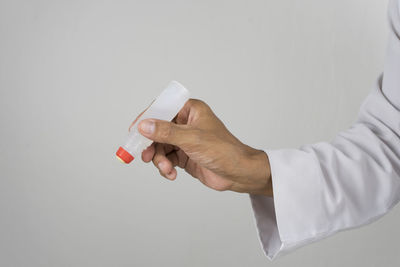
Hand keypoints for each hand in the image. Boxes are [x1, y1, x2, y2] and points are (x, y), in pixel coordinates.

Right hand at [135, 99, 272, 195]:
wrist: (238, 173)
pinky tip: (171, 174)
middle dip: (151, 145)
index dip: (146, 118)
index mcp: (190, 110)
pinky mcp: (184, 155)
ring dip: (159, 159)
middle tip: (145, 156)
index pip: (162, 108)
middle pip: (157, 130)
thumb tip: (144, 126)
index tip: (133, 130)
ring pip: (160, 147)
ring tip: (165, 168)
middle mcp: (186, 123)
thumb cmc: (223, 150)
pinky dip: (165, 167)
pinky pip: (166, 159)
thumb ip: (166, 132)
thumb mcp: (192, 139)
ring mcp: (185, 140)